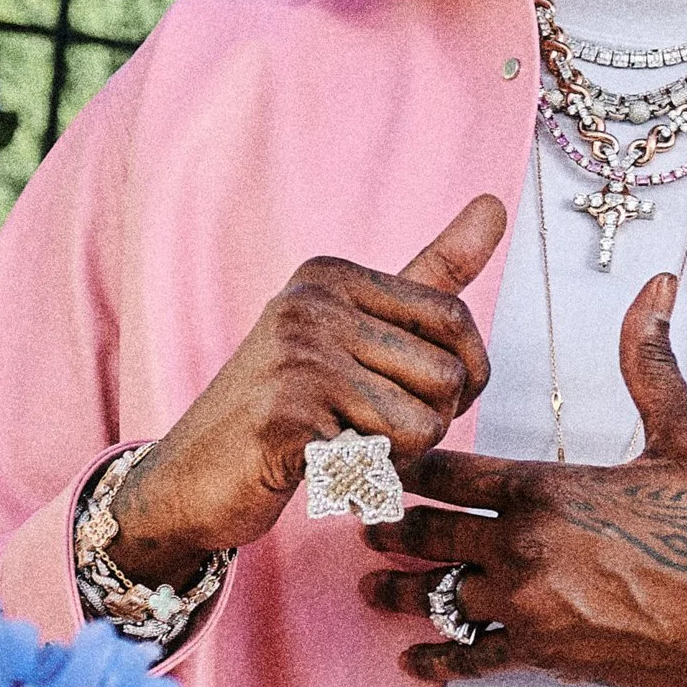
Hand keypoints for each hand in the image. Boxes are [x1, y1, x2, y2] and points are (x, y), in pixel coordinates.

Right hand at [111, 199, 505, 586]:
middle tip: (368, 430)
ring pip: (425, 425)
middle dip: (429, 422)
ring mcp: (296, 358)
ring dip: (398, 457)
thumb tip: (496, 205)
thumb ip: (430, 274)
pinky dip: (363, 482)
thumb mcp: (356, 329)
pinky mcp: (287, 419)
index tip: (418, 395)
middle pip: (447, 376)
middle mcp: (311, 304)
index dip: (462, 376)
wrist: (191, 479)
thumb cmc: (288, 407)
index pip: (452, 318)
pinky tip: (320, 471)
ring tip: (343, 447)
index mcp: (330, 276)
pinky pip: (383, 461)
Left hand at [360, 272, 686, 686]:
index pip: (450, 469)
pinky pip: (470, 659)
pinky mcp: (545, 656)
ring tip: (370, 586)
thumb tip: (653, 289)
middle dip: (390, 524)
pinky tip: (412, 658)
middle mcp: (525, 548)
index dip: (408, 463)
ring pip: (438, 597)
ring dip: (399, 590)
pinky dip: (436, 660)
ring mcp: (530, 607)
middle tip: (361, 519)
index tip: (380, 457)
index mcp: (549, 487)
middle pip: (429, 533)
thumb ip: (651, 363)